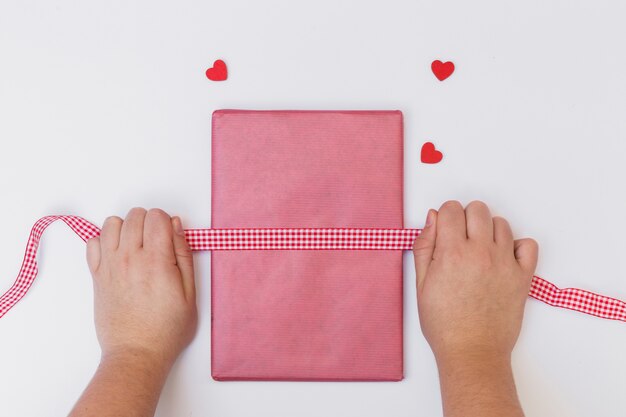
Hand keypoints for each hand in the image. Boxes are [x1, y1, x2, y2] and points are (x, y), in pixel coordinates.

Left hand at [86, 208, 196, 368]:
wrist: (137, 353)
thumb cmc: (167, 329)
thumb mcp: (190, 293)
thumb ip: (184, 255)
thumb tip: (175, 226)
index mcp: (157, 261)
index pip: (157, 216)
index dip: (167, 223)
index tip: (170, 239)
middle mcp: (130, 258)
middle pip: (135, 215)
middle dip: (149, 222)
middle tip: (156, 243)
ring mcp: (110, 266)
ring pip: (112, 223)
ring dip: (126, 228)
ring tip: (136, 246)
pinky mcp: (97, 276)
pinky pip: (92, 242)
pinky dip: (104, 242)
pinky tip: (118, 255)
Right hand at [413, 200, 537, 364]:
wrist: (472, 351)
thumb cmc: (444, 324)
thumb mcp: (421, 284)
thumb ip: (424, 246)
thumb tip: (432, 218)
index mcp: (452, 253)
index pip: (451, 209)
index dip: (444, 216)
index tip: (444, 230)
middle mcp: (480, 252)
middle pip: (477, 209)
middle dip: (466, 218)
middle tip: (460, 239)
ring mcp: (505, 262)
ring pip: (501, 223)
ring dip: (488, 231)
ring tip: (480, 252)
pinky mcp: (523, 276)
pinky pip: (528, 244)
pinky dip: (517, 246)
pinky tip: (503, 257)